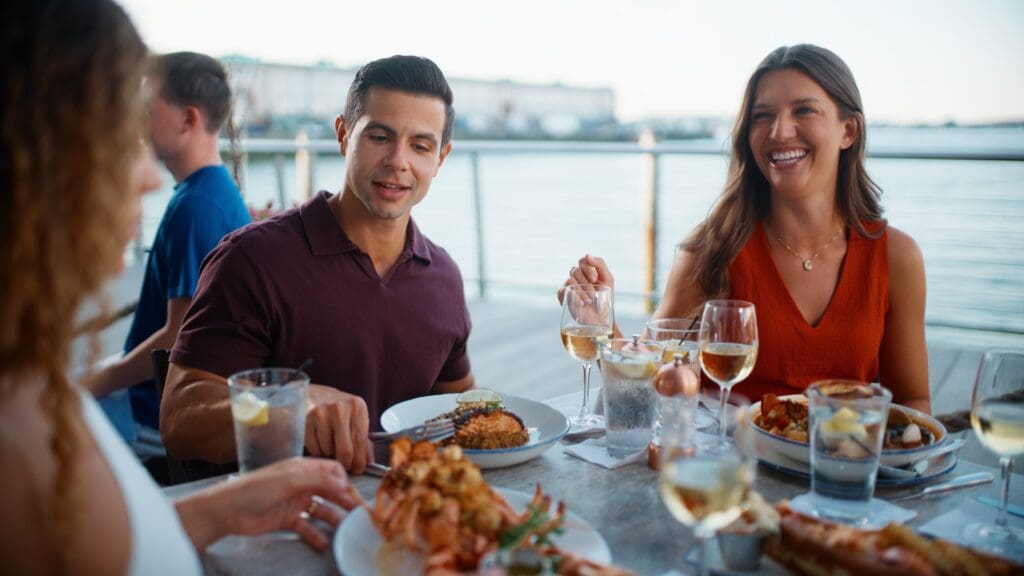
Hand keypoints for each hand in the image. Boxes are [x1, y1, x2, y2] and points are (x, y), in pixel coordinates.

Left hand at [181, 457, 360, 550]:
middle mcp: (301, 483)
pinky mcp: (287, 519)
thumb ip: (319, 481)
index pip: (331, 470)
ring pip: (321, 509)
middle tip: (358, 513)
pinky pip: (307, 526)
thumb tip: (345, 483)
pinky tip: (323, 542)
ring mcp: (295, 502)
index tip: (352, 494)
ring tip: (344, 529)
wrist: (228, 511)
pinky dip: (315, 534)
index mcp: (303, 468)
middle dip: (344, 500)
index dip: (343, 481)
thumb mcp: (291, 480)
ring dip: (333, 518)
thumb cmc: (257, 489)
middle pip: (330, 490)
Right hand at [305, 385, 371, 472]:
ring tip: (331, 448)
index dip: (359, 461)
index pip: (360, 442)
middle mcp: (339, 408)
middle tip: (345, 466)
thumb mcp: (355, 418)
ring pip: (328, 451)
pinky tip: (320, 443)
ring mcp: (320, 413)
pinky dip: (318, 452)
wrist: (313, 395)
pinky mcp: (305, 420)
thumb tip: (369, 461)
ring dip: (330, 456)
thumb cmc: (339, 410)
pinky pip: (313, 449)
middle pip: (345, 451)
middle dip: (346, 464)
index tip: (357, 469)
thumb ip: (364, 440)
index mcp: (357, 407)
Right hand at [557, 254, 614, 303]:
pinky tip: (582, 303)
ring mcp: (568, 285)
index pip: (583, 261)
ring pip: (570, 280)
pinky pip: (564, 289)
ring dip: (582, 291)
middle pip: (575, 270)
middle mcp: (576, 277)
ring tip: (590, 300)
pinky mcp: (562, 295)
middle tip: (594, 293)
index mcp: (587, 271)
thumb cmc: (604, 299)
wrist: (599, 318)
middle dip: (586, 282)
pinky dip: (575, 296)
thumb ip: (600, 264)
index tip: (595, 279)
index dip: (588, 268)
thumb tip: (586, 255)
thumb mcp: (607, 279)